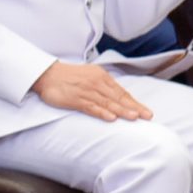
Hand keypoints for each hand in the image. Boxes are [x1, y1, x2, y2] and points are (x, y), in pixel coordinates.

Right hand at [32, 60, 151, 120]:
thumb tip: (117, 96)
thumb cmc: (68, 76)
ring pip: (107, 102)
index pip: (121, 92)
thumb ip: (103, 85)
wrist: (46, 74)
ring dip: (121, 111)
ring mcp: (85, 91)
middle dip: (133, 107)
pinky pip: (91, 107)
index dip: (134, 102)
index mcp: (101, 76)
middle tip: (147, 116)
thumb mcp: (89, 75)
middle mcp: (96, 83)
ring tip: (133, 117)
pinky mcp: (74, 99)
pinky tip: (111, 118)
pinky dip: (102, 112)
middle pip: (118, 97)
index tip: (145, 112)